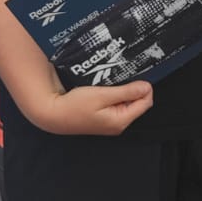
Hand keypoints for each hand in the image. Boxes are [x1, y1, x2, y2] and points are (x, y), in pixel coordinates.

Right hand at [29, 81, 153, 136]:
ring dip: (124, 91)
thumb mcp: (103, 95)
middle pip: (138, 104)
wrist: (54, 114)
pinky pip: (117, 105)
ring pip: (128, 103)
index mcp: (121, 121)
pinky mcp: (104, 119)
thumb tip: (147, 87)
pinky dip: (116, 95)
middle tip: (123, 76)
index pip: (146, 103)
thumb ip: (127, 92)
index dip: (144, 88)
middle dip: (134, 90)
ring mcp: (111, 123)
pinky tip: (108, 88)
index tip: (135, 76)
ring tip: (114, 81)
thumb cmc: (76, 105)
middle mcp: (119, 125)